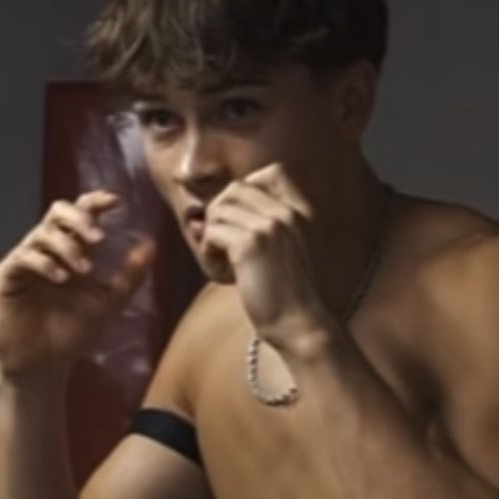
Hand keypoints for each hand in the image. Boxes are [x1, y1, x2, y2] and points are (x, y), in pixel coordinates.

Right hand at [0, 191, 156, 379]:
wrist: (44, 365)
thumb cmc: (71, 334)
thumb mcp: (107, 303)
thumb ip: (128, 276)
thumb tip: (151, 245)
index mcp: (72, 249)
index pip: (82, 213)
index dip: (96, 202)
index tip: (116, 202)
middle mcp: (48, 248)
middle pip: (59, 211)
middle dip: (80, 219)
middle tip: (98, 238)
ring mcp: (25, 259)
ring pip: (43, 233)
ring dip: (67, 246)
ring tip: (83, 270)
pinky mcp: (6, 275)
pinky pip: (25, 256)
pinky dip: (45, 263)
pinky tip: (61, 278)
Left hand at [200, 164, 328, 347]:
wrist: (299, 326)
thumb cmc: (288, 298)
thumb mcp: (284, 254)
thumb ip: (257, 230)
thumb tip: (198, 219)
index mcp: (300, 212)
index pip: (272, 172)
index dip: (247, 190)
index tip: (242, 221)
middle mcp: (286, 213)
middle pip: (235, 190)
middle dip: (220, 215)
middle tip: (222, 246)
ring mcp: (269, 226)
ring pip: (219, 209)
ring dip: (212, 235)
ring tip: (221, 262)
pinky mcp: (250, 245)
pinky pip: (212, 233)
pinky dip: (208, 252)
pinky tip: (221, 272)